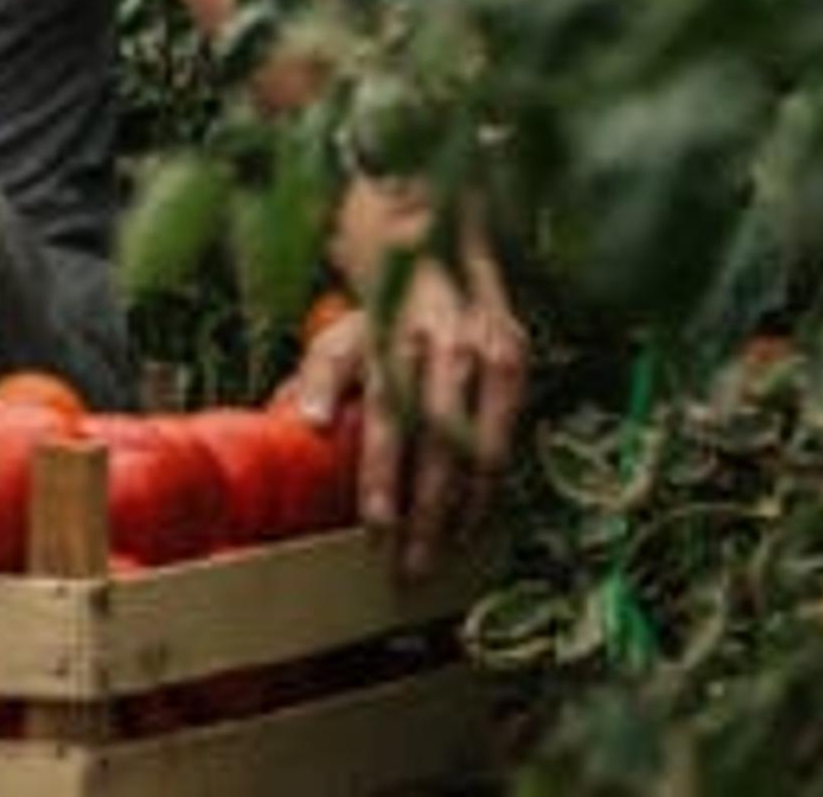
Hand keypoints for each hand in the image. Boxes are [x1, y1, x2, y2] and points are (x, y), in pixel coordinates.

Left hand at [282, 223, 525, 579]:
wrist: (438, 257)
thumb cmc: (378, 318)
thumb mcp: (339, 339)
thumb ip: (320, 378)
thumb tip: (306, 423)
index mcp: (394, 342)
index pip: (389, 421)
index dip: (383, 477)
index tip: (377, 528)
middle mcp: (445, 348)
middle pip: (439, 445)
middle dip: (426, 512)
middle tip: (410, 565)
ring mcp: (488, 353)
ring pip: (483, 448)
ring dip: (463, 509)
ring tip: (441, 552)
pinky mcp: (516, 360)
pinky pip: (509, 436)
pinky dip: (493, 484)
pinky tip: (474, 519)